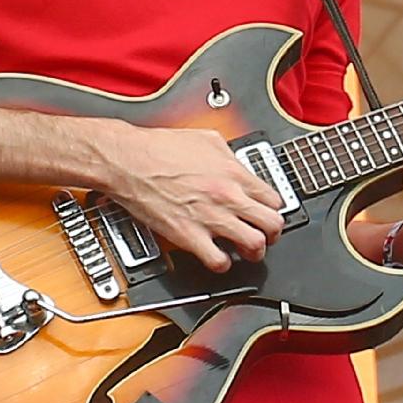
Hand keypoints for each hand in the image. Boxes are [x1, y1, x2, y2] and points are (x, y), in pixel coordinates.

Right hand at [100, 122, 284, 271]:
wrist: (128, 160)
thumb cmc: (158, 148)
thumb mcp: (205, 139)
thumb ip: (228, 155)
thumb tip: (237, 164)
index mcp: (233, 172)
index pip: (274, 199)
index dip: (272, 209)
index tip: (266, 213)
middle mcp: (227, 196)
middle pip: (273, 225)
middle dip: (272, 233)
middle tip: (264, 235)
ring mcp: (210, 217)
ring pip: (254, 245)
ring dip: (254, 252)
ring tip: (245, 251)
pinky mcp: (188, 236)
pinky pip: (218, 261)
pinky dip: (222, 264)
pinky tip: (217, 258)